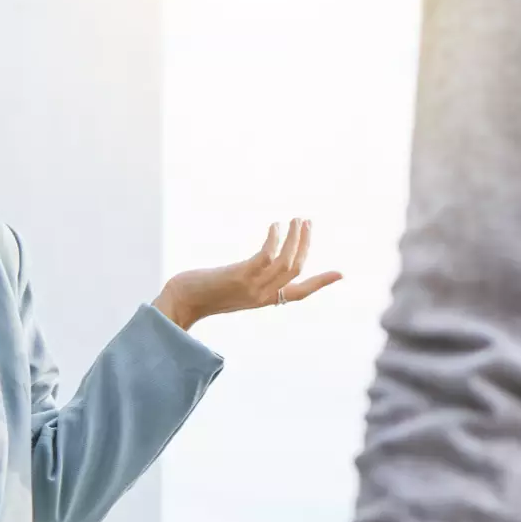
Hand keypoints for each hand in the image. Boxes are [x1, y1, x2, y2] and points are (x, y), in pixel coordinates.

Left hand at [154, 218, 341, 329]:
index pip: (300, 294)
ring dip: (295, 238)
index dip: (321, 283)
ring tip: (297, 219)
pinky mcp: (239, 277)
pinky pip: (266, 256)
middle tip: (307, 222)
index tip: (341, 273)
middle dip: (306, 245)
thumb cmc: (200, 293)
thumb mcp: (230, 288)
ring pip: (286, 262)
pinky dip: (275, 238)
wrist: (180, 302)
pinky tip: (275, 225)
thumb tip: (257, 264)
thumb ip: (247, 279)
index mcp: (263, 300)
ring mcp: (252, 287)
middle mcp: (262, 296)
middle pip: (296, 270)